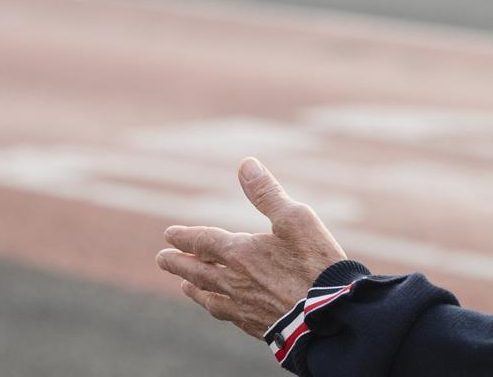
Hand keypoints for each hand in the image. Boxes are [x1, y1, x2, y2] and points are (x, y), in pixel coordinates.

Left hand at [156, 157, 346, 337]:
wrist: (329, 313)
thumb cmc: (315, 261)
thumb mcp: (296, 218)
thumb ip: (267, 193)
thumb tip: (246, 165)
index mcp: (241, 253)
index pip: (203, 242)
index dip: (185, 237)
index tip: (168, 235)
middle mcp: (235, 282)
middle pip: (198, 272)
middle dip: (179, 264)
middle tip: (162, 259)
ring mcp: (244, 307)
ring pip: (209, 297)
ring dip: (194, 288)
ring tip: (184, 285)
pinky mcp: (257, 326)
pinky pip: (226, 315)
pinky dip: (215, 307)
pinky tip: (220, 308)